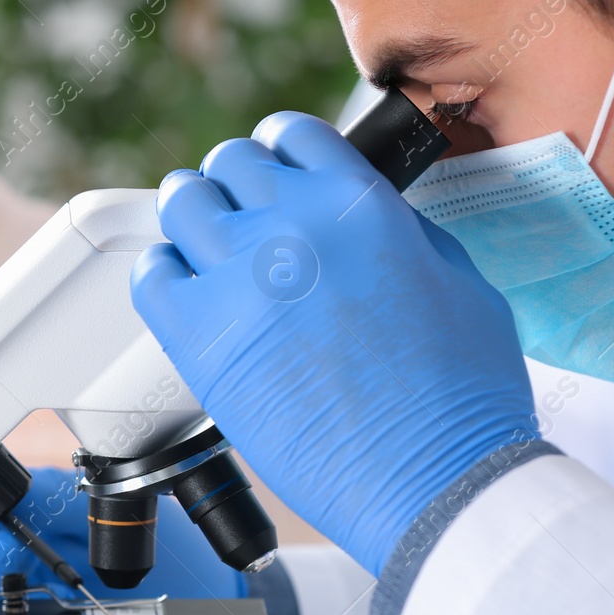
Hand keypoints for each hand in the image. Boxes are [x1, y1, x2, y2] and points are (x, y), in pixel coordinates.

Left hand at [131, 112, 537, 574]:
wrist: (433, 479)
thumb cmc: (463, 397)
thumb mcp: (458, 279)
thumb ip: (399, 229)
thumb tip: (358, 214)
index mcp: (359, 205)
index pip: (294, 135)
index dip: (284, 155)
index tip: (279, 178)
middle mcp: (292, 229)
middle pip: (229, 164)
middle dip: (239, 187)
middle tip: (247, 223)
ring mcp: (237, 282)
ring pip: (181, 204)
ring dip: (194, 220)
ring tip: (212, 252)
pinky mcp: (200, 341)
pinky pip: (150, 275)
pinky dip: (163, 275)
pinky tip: (189, 296)